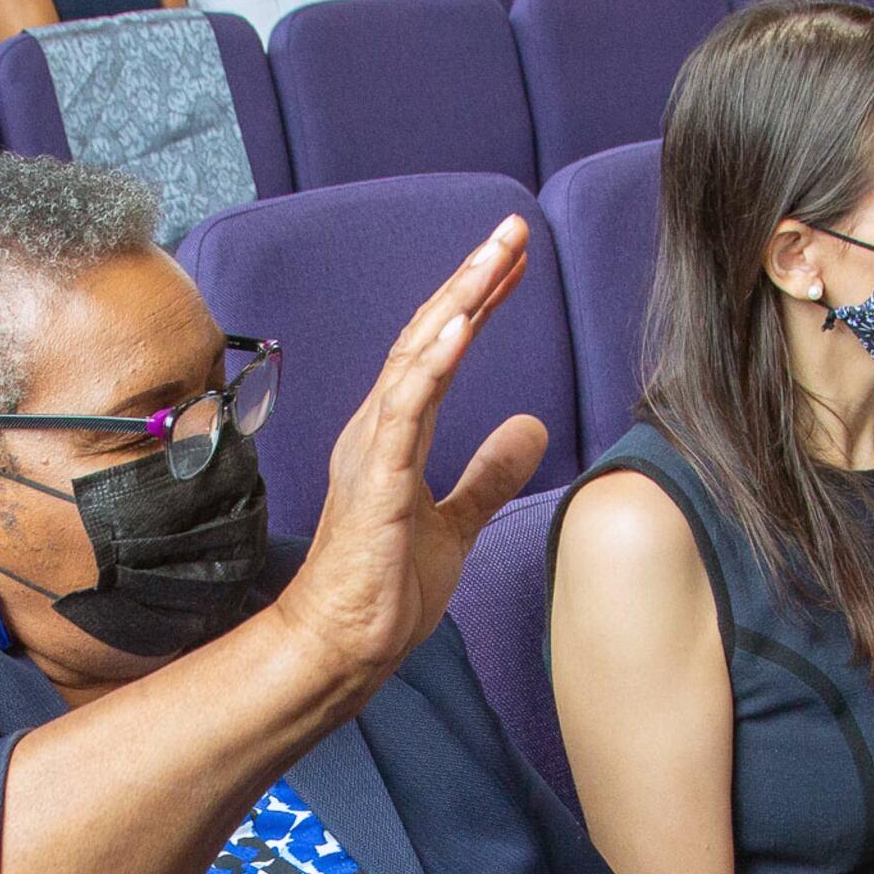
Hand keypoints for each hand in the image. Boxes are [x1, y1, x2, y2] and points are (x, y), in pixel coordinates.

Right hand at [268, 217, 549, 692]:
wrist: (342, 643)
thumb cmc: (384, 589)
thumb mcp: (457, 522)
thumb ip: (489, 474)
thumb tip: (531, 427)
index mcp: (397, 432)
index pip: (441, 350)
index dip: (479, 302)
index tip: (515, 261)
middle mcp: (380, 427)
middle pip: (428, 333)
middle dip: (471, 278)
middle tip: (512, 229)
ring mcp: (373, 449)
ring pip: (416, 356)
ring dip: (456, 302)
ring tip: (493, 256)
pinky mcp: (375, 479)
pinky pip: (404, 410)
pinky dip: (431, 365)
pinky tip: (458, 328)